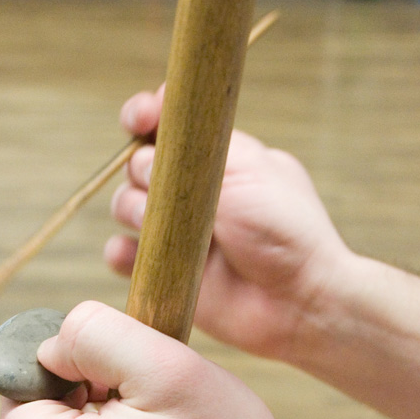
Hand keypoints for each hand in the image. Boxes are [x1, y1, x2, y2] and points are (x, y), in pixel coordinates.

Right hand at [108, 88, 354, 363]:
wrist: (298, 302)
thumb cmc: (286, 232)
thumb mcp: (249, 170)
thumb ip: (198, 147)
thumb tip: (148, 137)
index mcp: (218, 159)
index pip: (170, 125)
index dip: (146, 116)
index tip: (137, 118)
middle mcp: (193, 192)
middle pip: (138, 165)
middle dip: (142, 172)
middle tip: (168, 192)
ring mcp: (177, 232)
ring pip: (125, 206)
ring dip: (131, 211)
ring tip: (159, 229)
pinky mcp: (165, 273)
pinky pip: (123, 256)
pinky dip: (121, 254)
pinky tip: (132, 256)